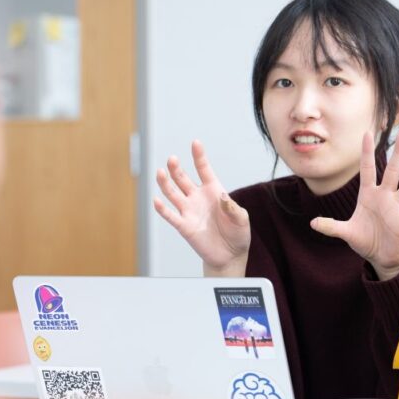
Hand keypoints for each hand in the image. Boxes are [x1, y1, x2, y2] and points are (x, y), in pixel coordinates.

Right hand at [153, 140, 250, 275]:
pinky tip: (156, 200)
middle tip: (172, 159)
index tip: (195, 143)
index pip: (204, 169)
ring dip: (165, 183)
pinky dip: (162, 208)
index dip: (199, 156)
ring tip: (160, 172)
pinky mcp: (184, 226)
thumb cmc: (237, 234)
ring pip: (173, 193)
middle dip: (176, 168)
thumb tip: (223, 196)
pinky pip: (170, 216)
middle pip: (183, 179)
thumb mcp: (242, 219)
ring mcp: (189, 211)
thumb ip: (233, 207)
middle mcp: (198, 198)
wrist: (230, 255)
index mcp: (213, 191)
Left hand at [310, 131, 398, 280]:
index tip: (367, 133)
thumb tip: (313, 223)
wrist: (381, 257)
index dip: (367, 152)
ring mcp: (396, 209)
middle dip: (397, 153)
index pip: (367, 169)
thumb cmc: (365, 240)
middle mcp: (384, 197)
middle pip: (392, 171)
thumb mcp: (346, 232)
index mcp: (368, 195)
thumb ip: (331, 227)